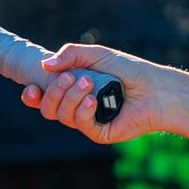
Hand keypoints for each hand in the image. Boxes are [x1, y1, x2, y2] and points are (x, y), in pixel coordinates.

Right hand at [21, 42, 169, 143]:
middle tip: (72, 77)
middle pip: (48, 108)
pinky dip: (83, 111)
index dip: (32, 96)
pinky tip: (93, 100)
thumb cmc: (129, 70)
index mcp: (72, 89)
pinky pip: (81, 124)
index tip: (32, 87)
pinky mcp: (100, 133)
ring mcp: (88, 121)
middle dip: (54, 92)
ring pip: (62, 116)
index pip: (43, 97)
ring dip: (71, 98)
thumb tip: (45, 65)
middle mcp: (77, 107)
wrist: (156, 89)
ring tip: (90, 83)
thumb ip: (71, 55)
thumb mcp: (98, 55)